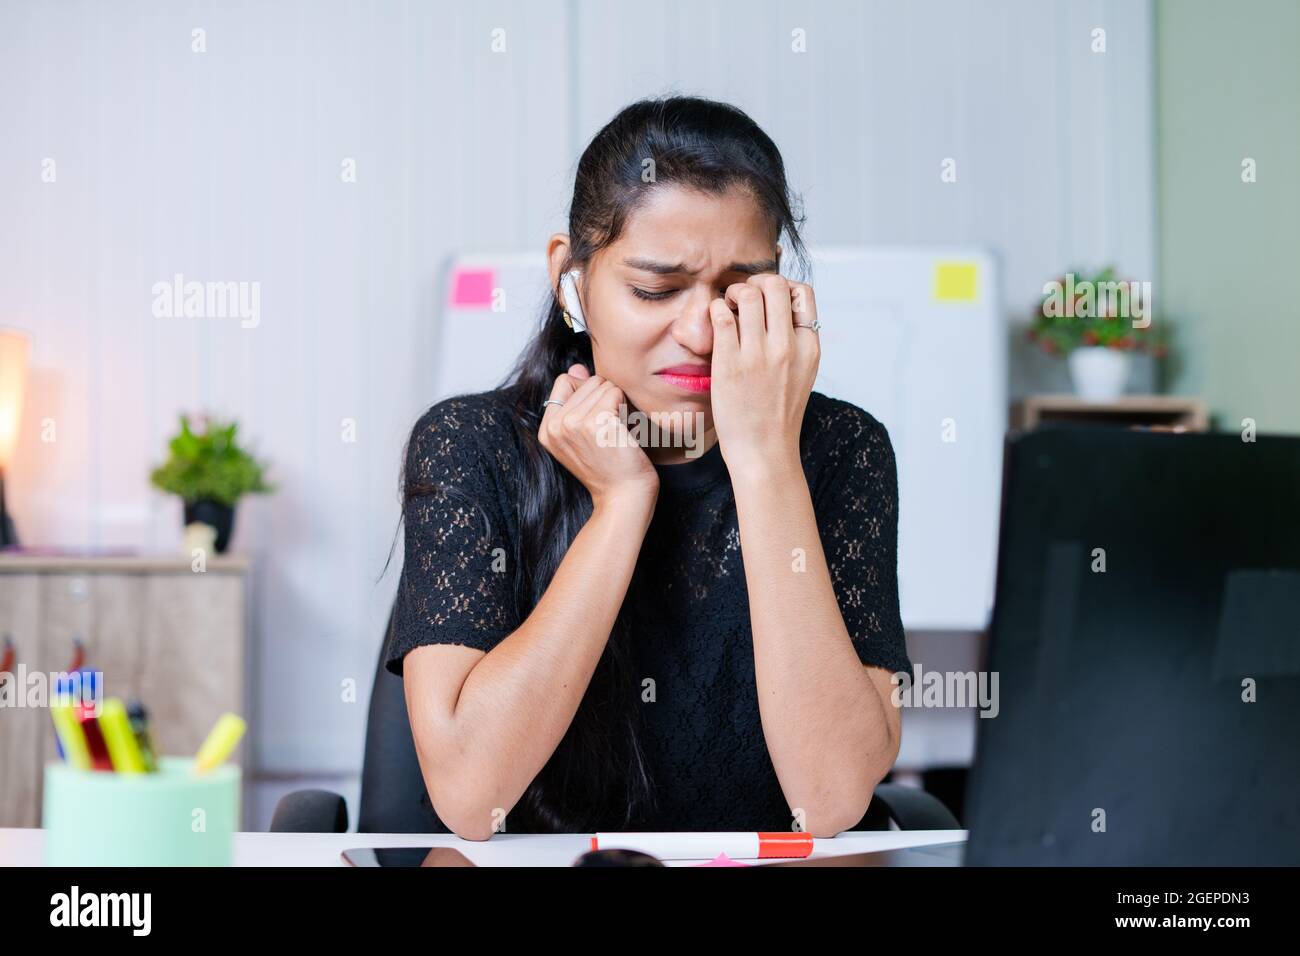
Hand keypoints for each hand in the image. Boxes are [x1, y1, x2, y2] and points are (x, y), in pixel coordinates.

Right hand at [539, 364, 658, 509]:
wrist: (623, 497)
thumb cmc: (610, 467)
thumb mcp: (583, 435)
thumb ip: (575, 400)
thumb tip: (576, 368)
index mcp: (547, 429)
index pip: (564, 381)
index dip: (587, 393)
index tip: (597, 420)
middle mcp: (555, 425)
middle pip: (586, 381)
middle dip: (604, 398)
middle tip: (609, 430)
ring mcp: (573, 423)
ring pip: (602, 384)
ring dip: (617, 403)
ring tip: (616, 431)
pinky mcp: (596, 423)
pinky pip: (615, 392)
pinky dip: (625, 408)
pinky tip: (623, 431)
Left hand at [708, 275, 820, 474]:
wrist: (764, 452)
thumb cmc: (777, 415)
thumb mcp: (802, 374)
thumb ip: (796, 342)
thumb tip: (780, 310)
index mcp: (808, 347)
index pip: (802, 292)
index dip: (782, 287)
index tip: (768, 301)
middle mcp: (787, 346)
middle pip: (774, 284)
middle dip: (755, 282)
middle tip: (743, 299)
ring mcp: (759, 354)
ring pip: (748, 293)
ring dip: (733, 293)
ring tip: (727, 310)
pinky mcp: (730, 364)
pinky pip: (721, 316)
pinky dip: (715, 310)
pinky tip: (715, 324)